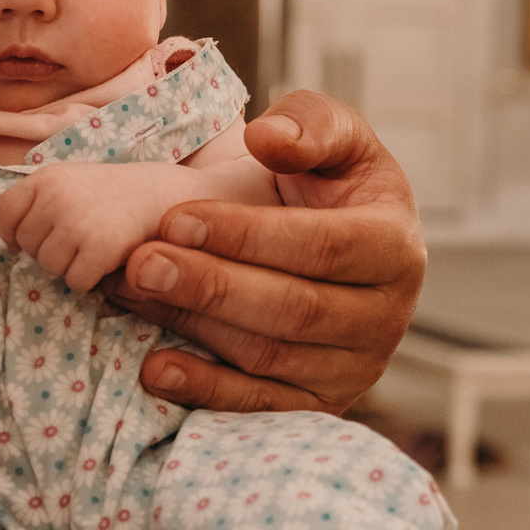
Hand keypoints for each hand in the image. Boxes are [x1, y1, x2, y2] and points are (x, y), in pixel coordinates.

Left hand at [0, 163, 191, 292]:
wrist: (165, 196)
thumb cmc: (115, 195)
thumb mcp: (71, 182)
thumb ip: (39, 201)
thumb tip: (9, 241)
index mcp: (47, 177)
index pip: (5, 212)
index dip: (14, 232)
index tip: (32, 238)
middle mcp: (56, 197)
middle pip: (26, 245)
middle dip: (47, 250)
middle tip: (78, 240)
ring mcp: (76, 223)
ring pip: (48, 267)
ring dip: (69, 267)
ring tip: (93, 248)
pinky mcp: (97, 249)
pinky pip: (75, 281)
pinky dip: (90, 279)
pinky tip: (107, 260)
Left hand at [101, 93, 422, 414]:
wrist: (333, 248)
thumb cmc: (328, 185)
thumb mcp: (336, 137)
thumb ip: (312, 122)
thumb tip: (271, 137)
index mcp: (396, 248)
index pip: (323, 246)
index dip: (248, 235)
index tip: (176, 217)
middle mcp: (385, 317)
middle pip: (294, 309)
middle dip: (211, 284)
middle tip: (141, 261)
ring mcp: (353, 369)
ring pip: (269, 357)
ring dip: (195, 326)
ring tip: (132, 291)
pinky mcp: (317, 406)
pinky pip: (260, 407)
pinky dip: (206, 392)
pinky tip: (155, 367)